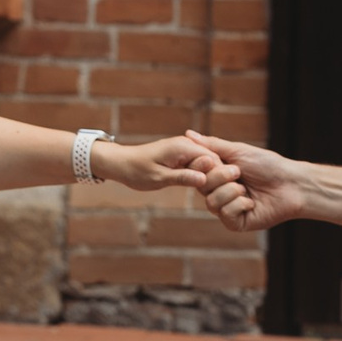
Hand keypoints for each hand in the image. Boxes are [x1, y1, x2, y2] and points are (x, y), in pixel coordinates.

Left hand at [93, 134, 221, 193]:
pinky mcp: (181, 154)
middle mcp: (187, 144)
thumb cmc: (137, 171)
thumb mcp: (159, 178)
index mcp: (183, 146)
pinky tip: (199, 187)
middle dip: (216, 176)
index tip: (219, 193)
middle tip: (214, 196)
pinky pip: (198, 163)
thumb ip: (183, 177)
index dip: (220, 176)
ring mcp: (184, 148)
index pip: (213, 159)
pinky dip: (200, 174)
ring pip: (207, 162)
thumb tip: (205, 179)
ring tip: (207, 193)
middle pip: (213, 159)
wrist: (121, 163)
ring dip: (209, 176)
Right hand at [184, 131, 306, 231]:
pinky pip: (225, 214)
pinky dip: (239, 204)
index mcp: (218, 176)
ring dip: (231, 192)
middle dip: (220, 177)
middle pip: (202, 187)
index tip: (214, 160)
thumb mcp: (238, 151)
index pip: (196, 172)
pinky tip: (252, 203)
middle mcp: (220, 192)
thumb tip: (188, 134)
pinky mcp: (237, 223)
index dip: (202, 166)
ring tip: (247, 189)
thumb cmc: (268, 165)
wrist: (291, 184)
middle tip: (239, 172)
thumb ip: (212, 145)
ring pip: (211, 203)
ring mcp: (228, 209)